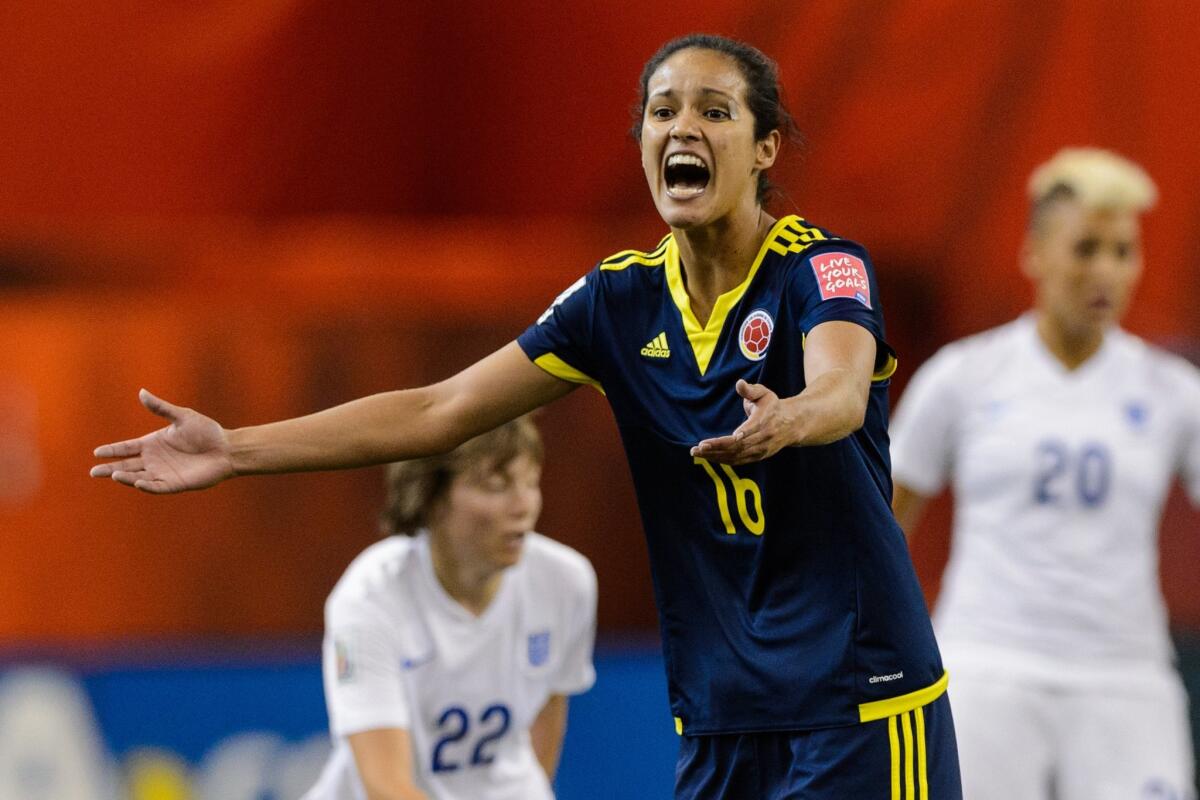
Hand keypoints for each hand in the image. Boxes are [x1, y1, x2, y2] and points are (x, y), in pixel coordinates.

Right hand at [90, 389, 233, 493]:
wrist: (227, 448)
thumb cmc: (206, 431)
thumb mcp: (181, 416)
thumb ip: (161, 408)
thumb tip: (141, 392)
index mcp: (153, 443)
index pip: (126, 448)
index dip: (112, 450)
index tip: (97, 452)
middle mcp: (154, 460)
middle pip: (127, 465)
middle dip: (110, 468)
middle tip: (93, 472)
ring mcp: (163, 472)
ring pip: (138, 476)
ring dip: (126, 477)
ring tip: (113, 474)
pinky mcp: (175, 483)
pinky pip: (157, 486)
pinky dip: (146, 486)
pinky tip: (138, 482)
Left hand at [690, 379, 795, 464]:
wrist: (791, 425)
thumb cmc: (772, 406)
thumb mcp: (764, 393)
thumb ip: (750, 390)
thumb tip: (739, 383)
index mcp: (765, 421)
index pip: (753, 428)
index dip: (743, 433)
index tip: (732, 436)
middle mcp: (763, 438)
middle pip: (739, 446)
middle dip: (717, 447)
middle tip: (698, 447)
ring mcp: (761, 450)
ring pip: (736, 456)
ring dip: (715, 456)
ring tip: (697, 453)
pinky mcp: (757, 457)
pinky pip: (737, 461)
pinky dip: (722, 460)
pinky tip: (708, 456)